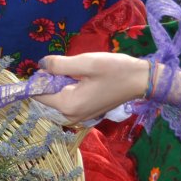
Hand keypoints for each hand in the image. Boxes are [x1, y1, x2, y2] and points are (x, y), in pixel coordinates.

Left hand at [35, 53, 149, 122]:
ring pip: (57, 98)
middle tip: (68, 67)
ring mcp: (78, 116)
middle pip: (47, 97)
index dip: (38, 79)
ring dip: (61, 84)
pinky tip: (82, 79)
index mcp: (68, 105)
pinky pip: (67, 100)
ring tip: (77, 72)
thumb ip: (59, 65)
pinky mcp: (85, 113)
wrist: (142, 81)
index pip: (38, 95)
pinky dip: (68, 89)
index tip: (49, 66)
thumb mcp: (86, 63)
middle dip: (51, 81)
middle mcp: (70, 116)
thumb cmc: (116, 70)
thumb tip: (40, 65)